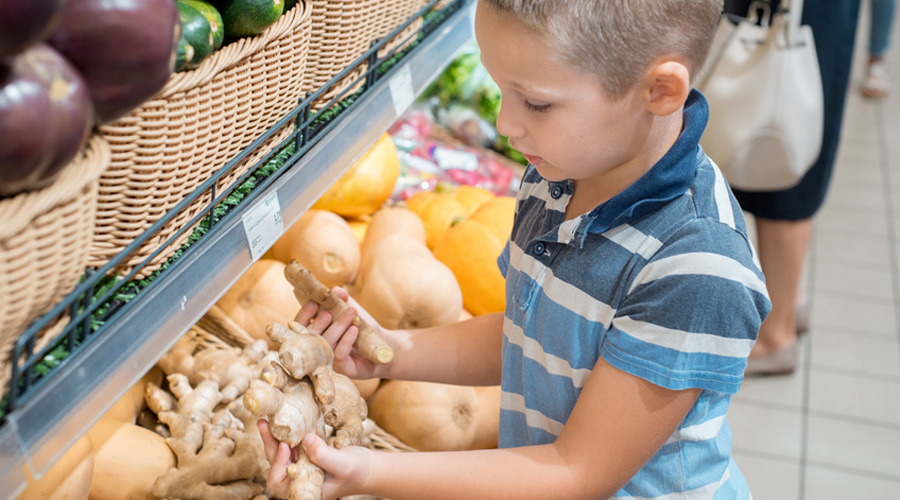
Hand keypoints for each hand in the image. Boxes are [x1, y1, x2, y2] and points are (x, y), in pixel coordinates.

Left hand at [258, 420, 374, 499]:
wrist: (369, 468)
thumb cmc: (358, 471)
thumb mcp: (342, 464)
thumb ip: (323, 455)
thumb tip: (305, 439)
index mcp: (304, 489)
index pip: (279, 481)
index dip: (278, 464)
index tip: (285, 445)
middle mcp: (299, 480)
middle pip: (276, 466)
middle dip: (269, 445)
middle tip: (263, 423)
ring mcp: (302, 468)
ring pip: (282, 454)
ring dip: (275, 438)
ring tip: (267, 420)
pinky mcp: (308, 457)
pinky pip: (292, 447)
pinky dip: (288, 435)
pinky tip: (286, 421)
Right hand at [295, 287, 391, 379]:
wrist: (384, 345)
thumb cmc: (363, 327)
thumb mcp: (350, 310)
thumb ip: (341, 300)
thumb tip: (335, 290)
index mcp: (316, 333)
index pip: (301, 325)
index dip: (304, 315)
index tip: (313, 302)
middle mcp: (318, 347)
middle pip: (311, 336)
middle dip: (318, 323)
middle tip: (328, 313)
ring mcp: (329, 359)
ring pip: (327, 343)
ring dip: (338, 326)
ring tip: (351, 312)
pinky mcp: (342, 368)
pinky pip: (340, 354)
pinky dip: (346, 340)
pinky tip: (354, 329)